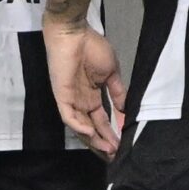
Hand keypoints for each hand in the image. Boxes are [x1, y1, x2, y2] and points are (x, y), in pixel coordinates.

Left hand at [44, 16, 124, 157]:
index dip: (111, 133)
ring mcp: (71, 99)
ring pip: (80, 126)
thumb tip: (126, 110)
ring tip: (108, 150)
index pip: (101, 121)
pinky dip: (79, 126)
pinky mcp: (61, 95)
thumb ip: (118, 92)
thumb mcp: (111, 73)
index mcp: (92, 96)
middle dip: (103, 143)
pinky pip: (68, 115)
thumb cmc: (92, 48)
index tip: (123, 145)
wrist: (74, 33)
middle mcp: (81, 101)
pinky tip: (91, 134)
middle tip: (115, 156)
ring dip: (94, 139)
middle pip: (91, 128)